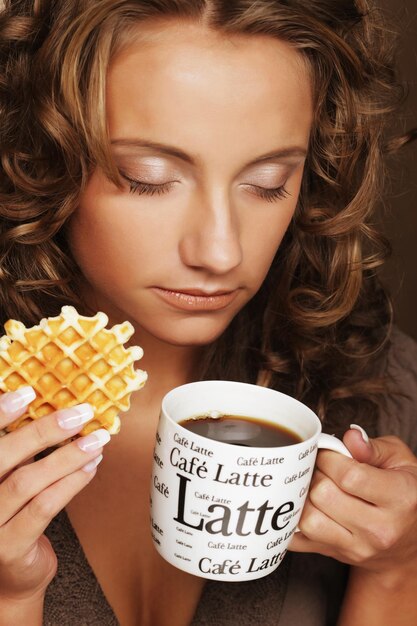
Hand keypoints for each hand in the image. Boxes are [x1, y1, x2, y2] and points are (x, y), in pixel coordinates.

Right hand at [0, 386, 110, 601]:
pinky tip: (90, 468)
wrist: (11, 578)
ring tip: (96, 441)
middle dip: (44, 430)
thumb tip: (58, 410)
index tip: (26, 392)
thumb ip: (21, 451)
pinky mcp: (8, 547)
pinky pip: (43, 508)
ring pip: (26, 481)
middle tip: (80, 414)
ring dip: (66, 457)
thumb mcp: (10, 479)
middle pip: (3, 456)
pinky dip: (70, 484)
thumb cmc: (14, 517)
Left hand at [289, 427, 416, 582]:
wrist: (408, 544)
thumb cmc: (405, 495)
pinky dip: (292, 521)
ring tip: (313, 485)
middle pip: (324, 495)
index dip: (329, 458)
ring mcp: (357, 548)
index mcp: (400, 499)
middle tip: (320, 468)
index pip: (349, 476)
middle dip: (315, 474)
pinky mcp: (337, 557)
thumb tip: (350, 436)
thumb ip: (374, 447)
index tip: (327, 453)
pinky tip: (302, 506)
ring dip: (303, 497)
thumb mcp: (400, 462)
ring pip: (309, 520)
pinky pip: (298, 541)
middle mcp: (380, 529)